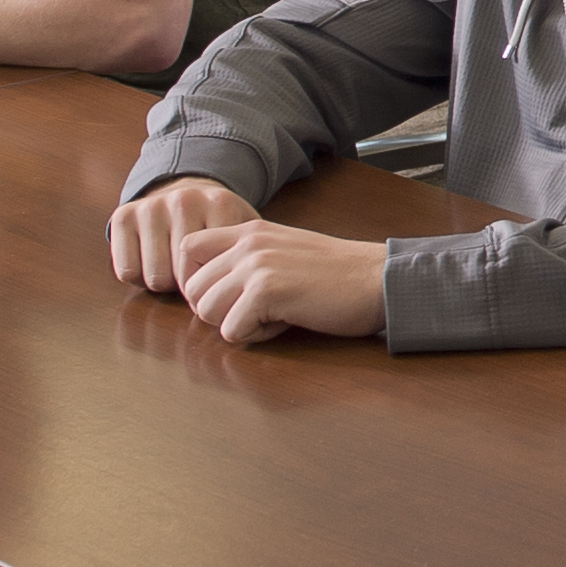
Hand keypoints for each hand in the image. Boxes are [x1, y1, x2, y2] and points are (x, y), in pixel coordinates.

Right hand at [109, 178, 260, 290]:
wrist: (187, 189)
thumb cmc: (219, 224)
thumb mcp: (245, 233)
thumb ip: (254, 258)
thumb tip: (259, 303)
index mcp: (220, 203)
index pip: (216, 273)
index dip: (216, 288)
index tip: (219, 282)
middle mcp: (184, 200)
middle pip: (184, 279)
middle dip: (189, 288)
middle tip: (195, 276)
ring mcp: (152, 206)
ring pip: (154, 279)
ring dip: (164, 283)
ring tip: (175, 268)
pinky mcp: (122, 215)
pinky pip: (127, 272)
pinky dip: (138, 276)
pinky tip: (151, 261)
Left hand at [174, 222, 388, 343]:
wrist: (378, 279)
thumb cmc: (339, 274)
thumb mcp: (286, 249)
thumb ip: (250, 258)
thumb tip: (215, 288)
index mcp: (250, 230)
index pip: (187, 249)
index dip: (199, 280)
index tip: (228, 296)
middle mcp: (247, 243)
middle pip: (194, 289)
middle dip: (220, 310)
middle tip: (258, 311)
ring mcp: (255, 265)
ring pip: (206, 311)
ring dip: (237, 323)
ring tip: (273, 316)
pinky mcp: (266, 291)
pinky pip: (232, 331)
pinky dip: (257, 336)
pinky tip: (286, 322)